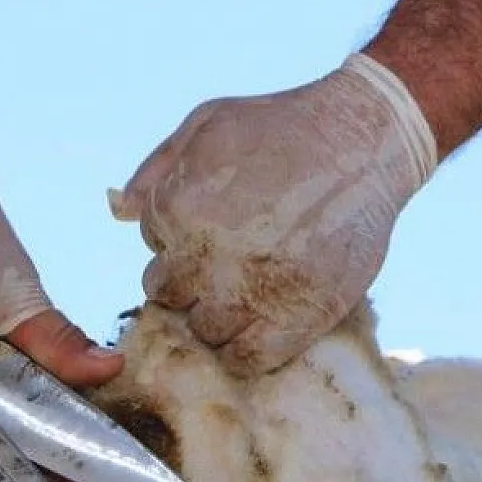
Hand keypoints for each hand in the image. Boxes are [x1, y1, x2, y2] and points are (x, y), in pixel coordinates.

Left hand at [108, 54, 437, 374]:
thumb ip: (158, 168)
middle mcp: (208, 255)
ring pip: (206, 332)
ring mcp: (252, 290)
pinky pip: (248, 359)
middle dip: (194, 284)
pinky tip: (260, 326)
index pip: (154, 255)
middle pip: (172, 299)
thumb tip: (118, 210)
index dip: (181, 247)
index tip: (216, 235)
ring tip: (250, 290)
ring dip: (220, 317)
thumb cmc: (282, 126)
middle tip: (231, 266)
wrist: (364, 142)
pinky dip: (246, 350)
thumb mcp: (207, 123)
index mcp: (178, 209)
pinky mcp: (297, 316)